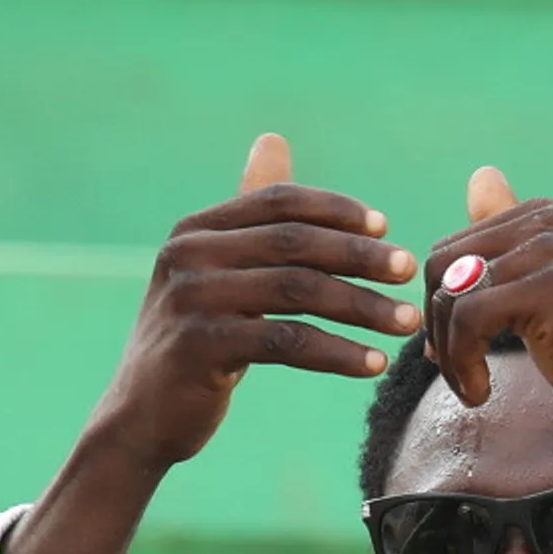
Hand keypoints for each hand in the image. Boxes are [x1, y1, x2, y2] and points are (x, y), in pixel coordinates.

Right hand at [75, 135, 417, 486]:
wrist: (145, 412)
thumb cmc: (198, 337)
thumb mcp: (219, 269)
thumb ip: (250, 215)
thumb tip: (273, 140)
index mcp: (196, 228)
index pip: (279, 202)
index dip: (336, 210)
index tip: (387, 227)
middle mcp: (188, 253)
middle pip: (295, 242)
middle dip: (360, 255)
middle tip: (407, 270)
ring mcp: (192, 298)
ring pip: (298, 291)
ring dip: (362, 306)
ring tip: (406, 323)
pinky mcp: (202, 346)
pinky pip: (288, 342)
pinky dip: (338, 353)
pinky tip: (374, 364)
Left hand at [421, 168, 552, 492]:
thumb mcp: (545, 284)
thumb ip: (508, 235)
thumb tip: (481, 174)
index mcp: (542, 213)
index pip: (448, 250)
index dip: (443, 307)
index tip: (462, 350)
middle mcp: (545, 220)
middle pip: (441, 268)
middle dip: (439, 328)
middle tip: (462, 371)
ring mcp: (549, 250)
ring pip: (451, 297)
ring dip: (450, 355)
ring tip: (474, 388)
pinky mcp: (549, 288)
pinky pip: (468, 320)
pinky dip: (463, 364)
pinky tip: (482, 393)